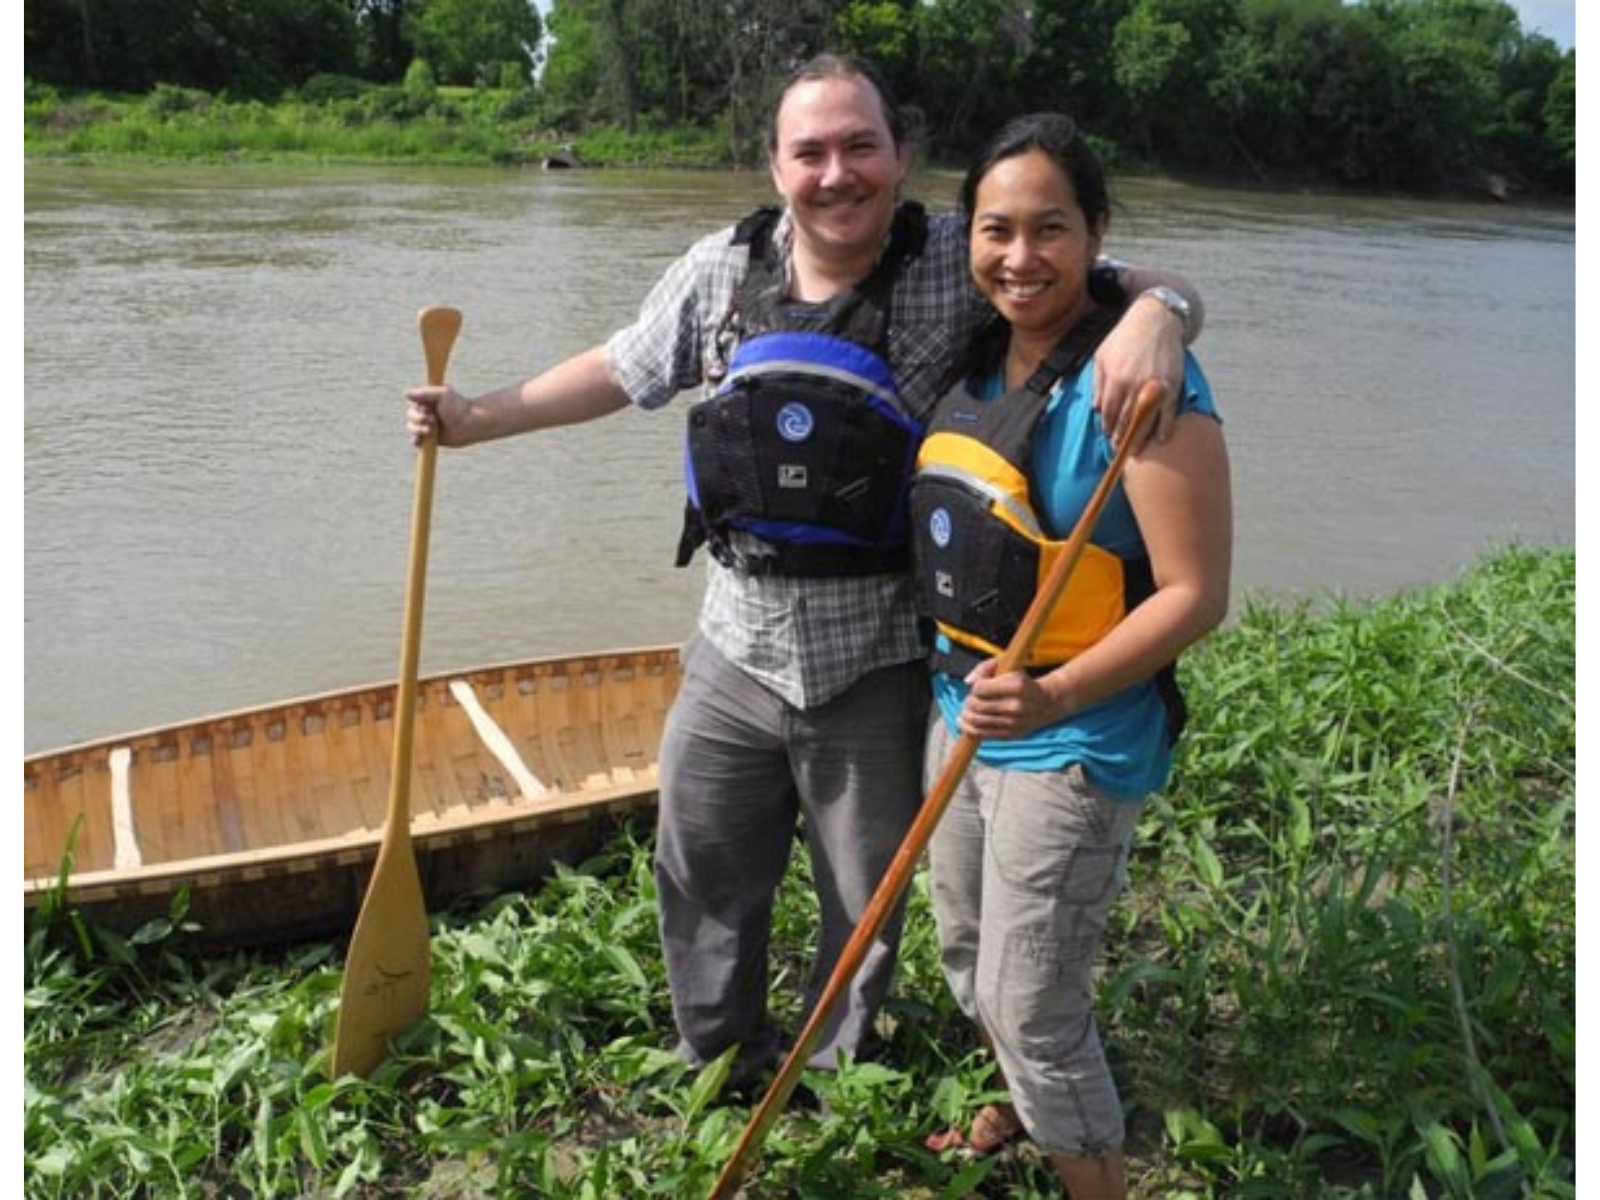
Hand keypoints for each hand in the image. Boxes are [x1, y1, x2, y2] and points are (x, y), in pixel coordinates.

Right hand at [405, 384, 469, 446]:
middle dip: (419, 418)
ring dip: (417, 429)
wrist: (471, 424)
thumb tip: (405, 393)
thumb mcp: (443, 394)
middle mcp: (425, 412)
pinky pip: (416, 441)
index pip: (411, 402)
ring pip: (411, 428)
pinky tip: (419, 440)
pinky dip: (415, 441)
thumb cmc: (459, 407)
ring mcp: (426, 425)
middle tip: (434, 420)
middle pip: (410, 415)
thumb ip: (425, 393)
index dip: (416, 406)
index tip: (426, 407)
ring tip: (430, 430)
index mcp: (427, 400)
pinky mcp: (430, 438)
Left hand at [957, 659, 1069, 740]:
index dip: (976, 686)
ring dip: (966, 714)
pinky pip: (981, 734)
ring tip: (967, 709)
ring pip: (976, 720)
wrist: (1044, 703)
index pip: (980, 688)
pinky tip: (965, 721)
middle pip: (976, 705)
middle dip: (969, 700)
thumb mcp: (1008, 666)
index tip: (980, 686)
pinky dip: (968, 727)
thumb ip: (984, 668)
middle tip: (972, 698)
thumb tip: (968, 682)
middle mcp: (1016, 706)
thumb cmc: (1020, 682)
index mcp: (1017, 685)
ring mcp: (1013, 723)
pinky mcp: (1009, 735)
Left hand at [1093, 296, 1183, 448]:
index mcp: (1115, 379)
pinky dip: (1165, 428)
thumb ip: (1098, 384)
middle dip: (1122, 438)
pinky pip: (1168, 413)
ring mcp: (1154, 386)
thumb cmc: (1125, 338)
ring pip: (1145, 420)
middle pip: (1126, 421)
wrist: (1155, 320)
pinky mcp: (1172, 385)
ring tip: (1136, 450)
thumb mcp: (1102, 357)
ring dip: (1140, 438)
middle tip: (1120, 451)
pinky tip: (1161, 439)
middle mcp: (1134, 385)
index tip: (1108, 437)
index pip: (1109, 413)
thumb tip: (1096, 408)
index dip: (1108, 428)